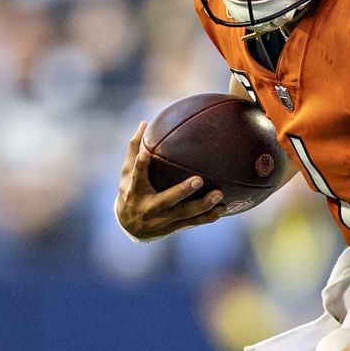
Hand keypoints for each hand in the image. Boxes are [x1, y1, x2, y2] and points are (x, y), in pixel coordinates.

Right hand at [115, 122, 225, 239]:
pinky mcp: (172, 228)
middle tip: (199, 179)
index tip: (146, 154)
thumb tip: (144, 122)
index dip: (140, 167)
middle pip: (167, 200)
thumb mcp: (126, 174)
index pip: (136, 177)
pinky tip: (223, 209)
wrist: (130, 227)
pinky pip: (192, 222)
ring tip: (219, 194)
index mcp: (135, 191)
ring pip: (184, 214)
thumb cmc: (130, 191)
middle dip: (182, 191)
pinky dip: (208, 216)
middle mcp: (148, 207)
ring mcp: (162, 220)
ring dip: (202, 205)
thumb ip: (134, 149)